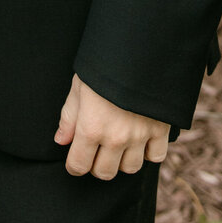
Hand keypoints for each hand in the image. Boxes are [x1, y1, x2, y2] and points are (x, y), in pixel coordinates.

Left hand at [55, 75, 169, 178]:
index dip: (74, 166)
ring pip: (130, 168)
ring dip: (122, 160)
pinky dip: (148, 152)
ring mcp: (139, 137)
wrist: (138, 50)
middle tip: (95, 151)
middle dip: (96, 164)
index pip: (79, 165)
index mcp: (91, 128)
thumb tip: (61, 140)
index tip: (75, 161)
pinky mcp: (160, 130)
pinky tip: (140, 140)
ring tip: (117, 144)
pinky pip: (155, 157)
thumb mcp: (78, 87)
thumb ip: (69, 117)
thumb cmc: (102, 67)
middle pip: (105, 172)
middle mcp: (115, 138)